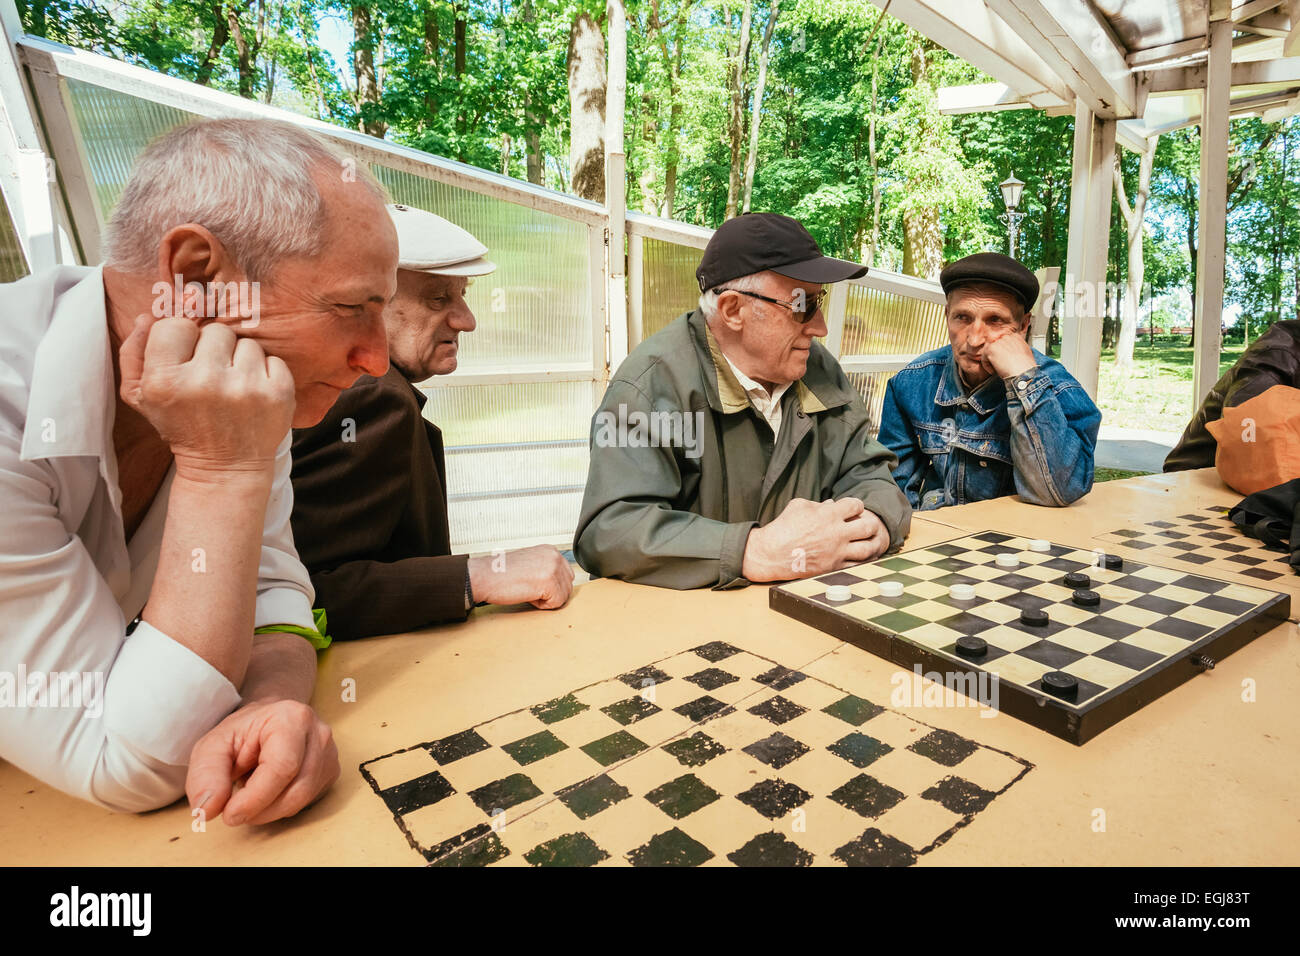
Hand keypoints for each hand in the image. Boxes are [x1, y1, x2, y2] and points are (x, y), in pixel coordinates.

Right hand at [118, 314, 295, 479]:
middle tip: (211, 377)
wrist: (225, 467)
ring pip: (246, 342)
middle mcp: (206, 382)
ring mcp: (246, 388)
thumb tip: (147, 315)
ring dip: (240, 360)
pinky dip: (266, 372)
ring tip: (232, 387)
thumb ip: (134, 353)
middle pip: (214, 330)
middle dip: (213, 349)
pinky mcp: (278, 393)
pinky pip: (273, 358)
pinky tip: (253, 394)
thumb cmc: (181, 425)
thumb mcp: (142, 396)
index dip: (181, 339)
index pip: (175, 325)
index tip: (186, 359)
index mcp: (166, 381)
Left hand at [186, 699, 338, 826]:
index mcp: (292, 718)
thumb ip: (206, 776)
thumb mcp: (212, 746)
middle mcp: (319, 734)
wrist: (268, 721)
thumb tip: (206, 811)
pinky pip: (308, 801)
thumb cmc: (242, 733)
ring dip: (269, 810)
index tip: (229, 814)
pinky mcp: (331, 771)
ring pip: (303, 799)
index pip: (282, 767)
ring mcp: (330, 753)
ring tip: (248, 797)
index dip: (255, 798)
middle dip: (261, 810)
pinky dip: (281, 806)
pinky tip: (268, 793)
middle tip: (234, 810)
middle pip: (296, 789)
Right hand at [467, 545, 574, 608]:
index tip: (533, 583)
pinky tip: (527, 594)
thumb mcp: (530, 563)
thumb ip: (547, 568)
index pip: (566, 575)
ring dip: (546, 599)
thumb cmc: (502, 573)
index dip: (551, 586)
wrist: (485, 576)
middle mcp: (555, 556)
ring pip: (563, 596)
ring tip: (527, 589)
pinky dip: (541, 605)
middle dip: (551, 593)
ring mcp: (553, 568)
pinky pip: (555, 603)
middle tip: (529, 587)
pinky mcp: (550, 582)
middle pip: (568, 586)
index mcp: (550, 550)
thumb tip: (560, 584)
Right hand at [742, 497, 890, 582]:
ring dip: (870, 543)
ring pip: (868, 548)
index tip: (853, 509)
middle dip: (870, 524)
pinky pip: (857, 565)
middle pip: (869, 526)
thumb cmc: (783, 527)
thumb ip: (818, 504)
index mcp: (829, 514)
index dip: (856, 506)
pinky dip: (862, 560)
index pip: (856, 505)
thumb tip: (831, 504)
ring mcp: (837, 552)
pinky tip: (861, 557)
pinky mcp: (833, 567)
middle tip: (865, 525)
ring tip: (866, 541)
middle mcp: (837, 533)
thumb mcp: (799, 506)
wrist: (772, 553)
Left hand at [981, 332, 1035, 379]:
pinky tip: (994, 372)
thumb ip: (1016, 348)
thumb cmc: (1025, 367)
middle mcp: (1007, 337)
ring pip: (988, 351)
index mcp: (1015, 336)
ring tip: (997, 369)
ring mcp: (998, 342)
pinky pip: (983, 358)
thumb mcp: (1024, 353)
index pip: (1002, 341)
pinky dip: (987, 366)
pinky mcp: (991, 349)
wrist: (1024, 373)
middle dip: (994, 355)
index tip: (1003, 360)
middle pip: (994, 344)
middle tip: (998, 365)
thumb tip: (1010, 352)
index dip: (1001, 352)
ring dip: (990, 360)